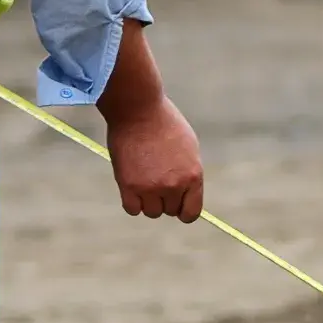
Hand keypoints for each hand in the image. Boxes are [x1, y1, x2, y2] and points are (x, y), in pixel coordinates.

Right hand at [105, 93, 204, 222]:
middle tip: (156, 178)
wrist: (139, 109)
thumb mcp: (188, 148)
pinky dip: (132, 201)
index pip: (191, 213)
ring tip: (144, 177)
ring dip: (148, 200)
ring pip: (151, 212)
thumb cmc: (164, 123)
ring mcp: (151, 188)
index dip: (183, 210)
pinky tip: (132, 184)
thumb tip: (186, 193)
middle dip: (165, 199)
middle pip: (170, 211)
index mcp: (194, 176)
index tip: (176, 203)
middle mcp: (174, 186)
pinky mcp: (129, 186)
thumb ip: (189, 173)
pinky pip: (132, 209)